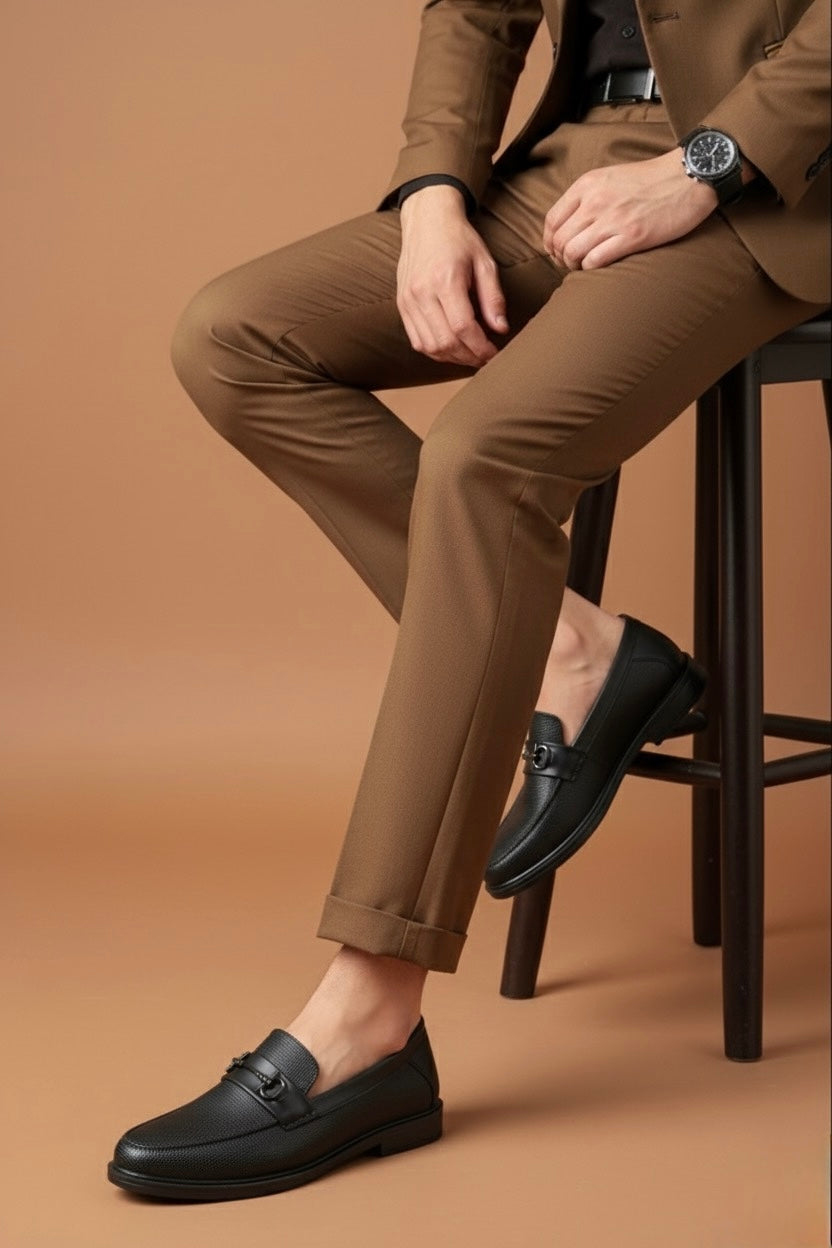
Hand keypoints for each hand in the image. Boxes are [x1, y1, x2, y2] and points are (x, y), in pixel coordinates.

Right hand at [397, 184, 508, 366]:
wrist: (426, 220)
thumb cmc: (459, 239)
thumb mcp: (484, 262)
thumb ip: (493, 297)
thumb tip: (501, 329)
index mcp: (445, 279)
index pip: (463, 327)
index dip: (480, 347)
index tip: (494, 352)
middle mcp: (422, 292)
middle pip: (446, 342)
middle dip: (469, 356)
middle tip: (485, 357)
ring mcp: (408, 300)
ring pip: (430, 346)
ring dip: (453, 358)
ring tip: (470, 354)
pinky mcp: (402, 305)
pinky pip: (417, 341)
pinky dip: (436, 351)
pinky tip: (452, 348)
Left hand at [543, 147, 753, 272]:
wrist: (688, 176)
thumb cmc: (651, 179)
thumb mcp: (610, 177)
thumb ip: (587, 196)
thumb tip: (568, 224)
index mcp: (588, 185)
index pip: (551, 220)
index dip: (549, 242)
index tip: (556, 251)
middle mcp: (596, 201)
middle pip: (559, 240)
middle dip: (559, 257)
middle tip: (570, 263)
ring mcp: (613, 219)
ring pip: (573, 253)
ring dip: (573, 266)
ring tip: (582, 267)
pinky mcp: (632, 236)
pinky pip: (596, 261)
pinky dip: (591, 269)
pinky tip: (598, 267)